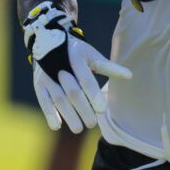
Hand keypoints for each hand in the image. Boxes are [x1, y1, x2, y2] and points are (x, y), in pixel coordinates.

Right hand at [22, 1, 130, 132]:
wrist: (48, 41)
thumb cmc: (77, 52)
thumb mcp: (92, 55)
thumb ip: (109, 67)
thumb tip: (130, 76)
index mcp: (76, 57)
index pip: (86, 79)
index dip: (93, 95)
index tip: (102, 110)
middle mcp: (60, 66)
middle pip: (72, 92)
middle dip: (83, 109)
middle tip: (92, 124)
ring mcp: (47, 75)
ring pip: (58, 98)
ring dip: (68, 115)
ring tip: (78, 129)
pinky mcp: (39, 83)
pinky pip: (43, 100)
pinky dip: (49, 113)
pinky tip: (57, 126)